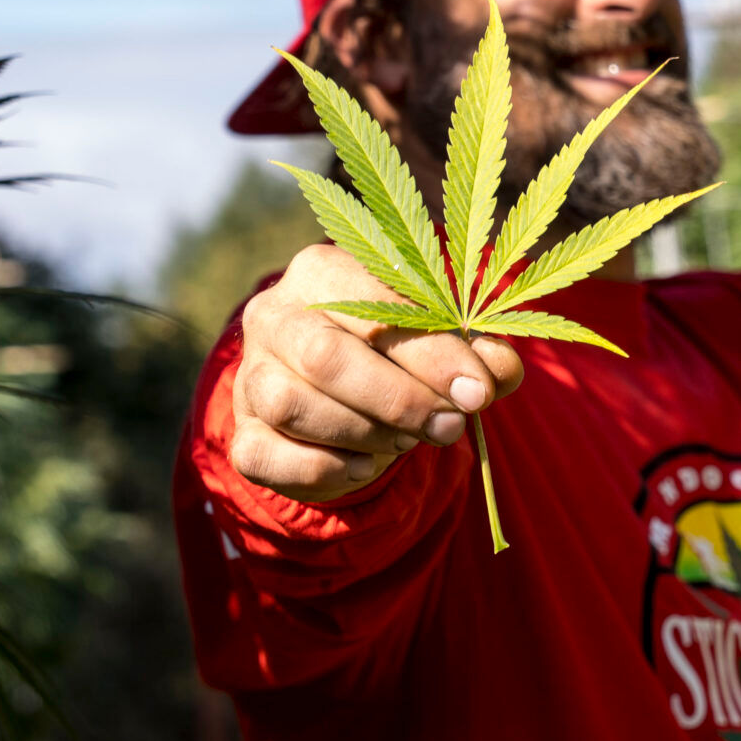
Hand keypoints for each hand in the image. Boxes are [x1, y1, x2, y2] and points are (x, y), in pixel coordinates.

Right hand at [229, 243, 523, 502]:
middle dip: (399, 400)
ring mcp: (250, 375)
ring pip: (293, 406)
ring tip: (404, 442)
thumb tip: (497, 371)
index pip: (374, 305)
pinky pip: (269, 457)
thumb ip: (478, 355)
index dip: (431, 353)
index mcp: (323, 272)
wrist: (341, 400)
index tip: (476, 392)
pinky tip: (362, 466)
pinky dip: (325, 469)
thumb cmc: (399, 358)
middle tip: (448, 427)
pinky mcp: (242, 434)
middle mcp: (275, 315)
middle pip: (325, 356)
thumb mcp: (446, 347)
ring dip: (364, 434)